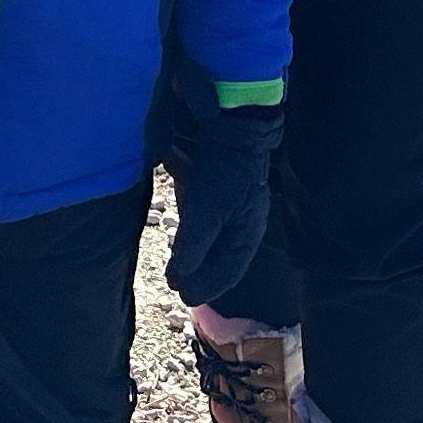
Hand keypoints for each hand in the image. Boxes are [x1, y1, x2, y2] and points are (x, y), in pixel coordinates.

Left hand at [165, 99, 282, 306]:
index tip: (185, 296)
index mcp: (247, 233)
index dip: (208, 286)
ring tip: (174, 264)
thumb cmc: (225, 172)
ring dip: (193, 249)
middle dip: (198, 271)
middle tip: (176, 284)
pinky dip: (191, 220)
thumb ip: (194, 244)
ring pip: (211, 235)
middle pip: (220, 256)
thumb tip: (181, 278)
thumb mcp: (208, 211)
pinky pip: (203, 210)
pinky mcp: (217, 185)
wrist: (234, 126)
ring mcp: (231, 203)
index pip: (229, 271)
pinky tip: (179, 228)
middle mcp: (242, 222)